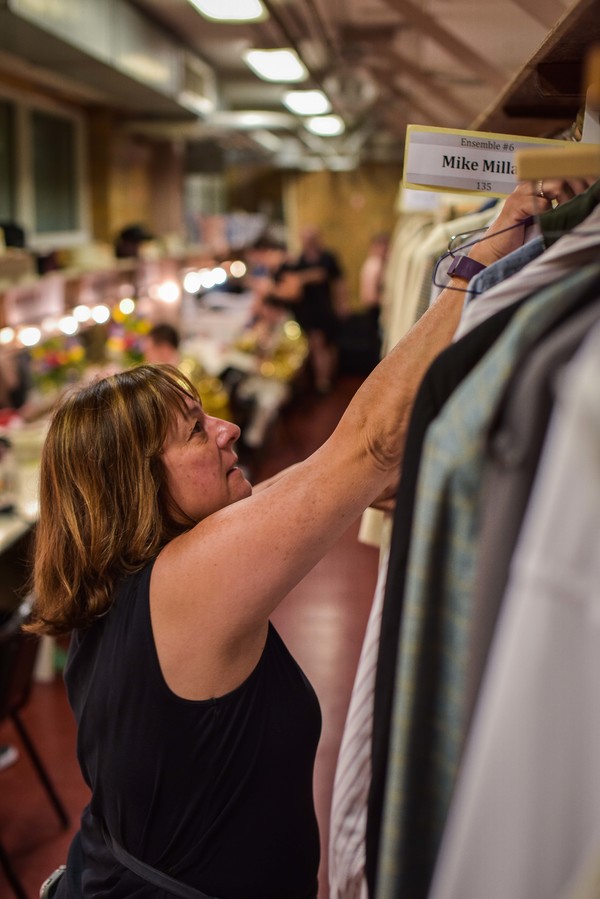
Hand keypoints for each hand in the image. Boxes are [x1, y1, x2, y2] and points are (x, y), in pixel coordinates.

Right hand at [467, 177, 594, 269]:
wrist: (494, 251)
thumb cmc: (517, 237)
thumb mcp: (541, 217)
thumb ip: (554, 205)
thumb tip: (578, 199)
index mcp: (534, 186)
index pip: (560, 172)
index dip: (578, 180)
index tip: (588, 191)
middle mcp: (527, 185)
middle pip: (561, 175)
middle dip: (576, 190)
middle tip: (578, 205)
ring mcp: (520, 195)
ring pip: (555, 185)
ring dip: (566, 200)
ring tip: (565, 213)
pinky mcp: (515, 207)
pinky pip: (542, 203)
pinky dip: (550, 213)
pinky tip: (548, 222)